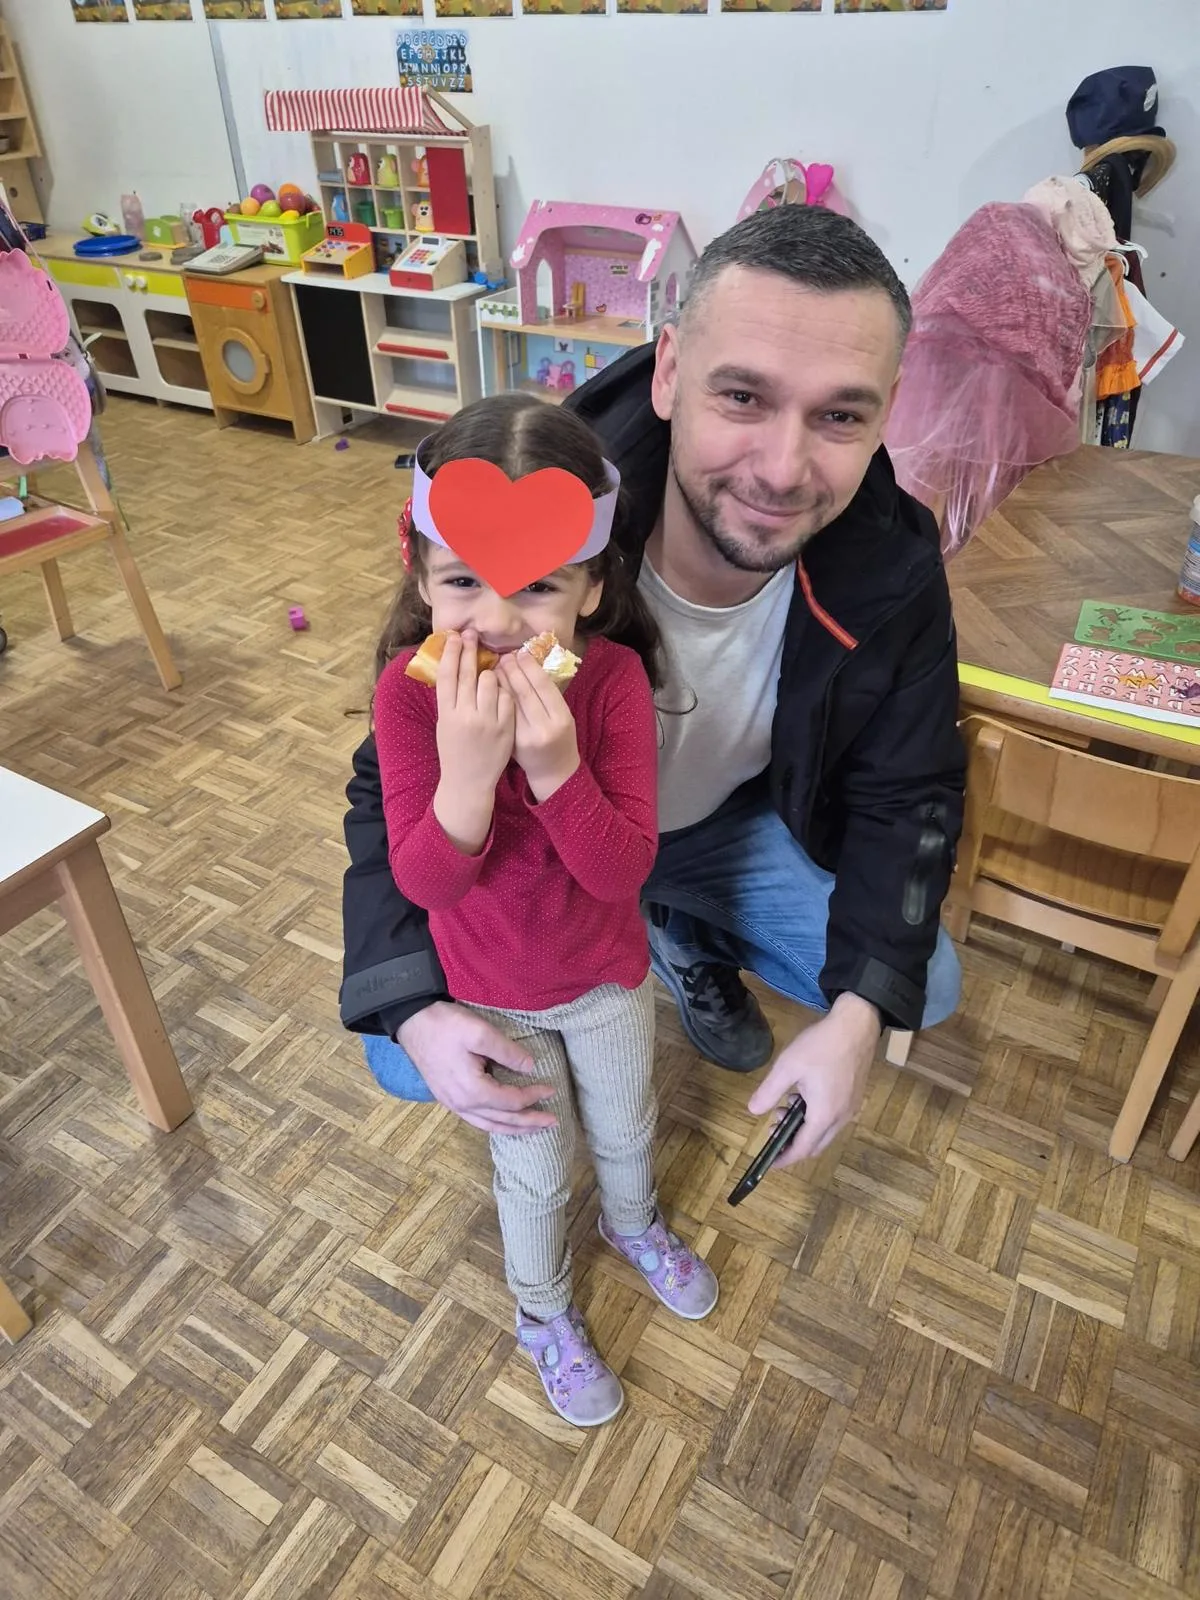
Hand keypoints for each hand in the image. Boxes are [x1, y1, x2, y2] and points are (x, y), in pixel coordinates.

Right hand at [397, 1001, 557, 1135]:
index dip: (534, 1097)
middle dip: (530, 1123)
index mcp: (473, 1091)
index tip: (551, 1089)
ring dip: (513, 1129)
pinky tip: (503, 1122)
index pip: (512, 1101)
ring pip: (489, 1126)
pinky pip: (476, 1121)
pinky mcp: (447, 1099)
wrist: (412, 1021)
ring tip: (533, 1129)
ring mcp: (453, 1104)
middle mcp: (463, 1105)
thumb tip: (531, 1067)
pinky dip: (495, 1125)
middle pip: (503, 1121)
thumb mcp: (480, 1032)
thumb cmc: (445, 1025)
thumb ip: (507, 1052)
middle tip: (553, 1122)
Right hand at [433, 631, 514, 851]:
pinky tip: (502, 690)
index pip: (446, 675)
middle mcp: (465, 715)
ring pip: (490, 682)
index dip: (451, 653)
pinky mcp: (505, 727)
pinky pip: (507, 697)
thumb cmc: (454, 751)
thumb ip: (450, 700)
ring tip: (489, 672)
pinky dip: (504, 691)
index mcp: (446, 713)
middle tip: (472, 634)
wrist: (468, 782)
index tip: (454, 636)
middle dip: (470, 650)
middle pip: (468, 673)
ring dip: (490, 673)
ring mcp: (486, 721)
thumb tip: (454, 668)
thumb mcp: (445, 725)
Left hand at [498, 649, 579, 801]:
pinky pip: (499, 715)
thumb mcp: (562, 717)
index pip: (542, 686)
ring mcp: (524, 737)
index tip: (520, 653)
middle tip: (503, 656)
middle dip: (512, 671)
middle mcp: (543, 728)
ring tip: (494, 668)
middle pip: (524, 692)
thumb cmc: (559, 739)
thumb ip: (548, 695)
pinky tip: (489, 688)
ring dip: (500, 682)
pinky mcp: (509, 743)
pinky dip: (493, 699)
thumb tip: (527, 665)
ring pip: (508, 703)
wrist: (552, 772)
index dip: (530, 667)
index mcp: (561, 718)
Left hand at [746, 993, 880, 1166]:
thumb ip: (769, 1092)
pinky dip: (815, 1117)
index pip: (802, 1149)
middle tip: (772, 1126)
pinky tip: (803, 1095)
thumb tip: (753, 1111)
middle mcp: (841, 1118)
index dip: (783, 1158)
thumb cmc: (821, 1045)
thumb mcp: (788, 1066)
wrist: (857, 1025)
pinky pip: (832, 1119)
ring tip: (785, 1105)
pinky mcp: (854, 1097)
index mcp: (824, 1115)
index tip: (768, 1162)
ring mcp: (851, 1108)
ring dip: (803, 1128)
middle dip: (791, 1142)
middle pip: (815, 1145)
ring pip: (824, 1132)